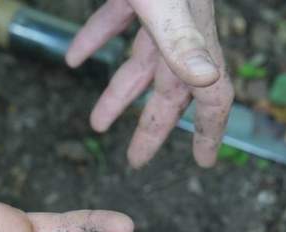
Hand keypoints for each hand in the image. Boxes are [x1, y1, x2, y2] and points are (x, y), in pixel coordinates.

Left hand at [66, 0, 233, 167]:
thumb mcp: (164, 3)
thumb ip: (181, 39)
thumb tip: (206, 78)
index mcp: (192, 39)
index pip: (211, 93)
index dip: (209, 130)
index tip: (203, 161)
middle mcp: (179, 29)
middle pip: (168, 89)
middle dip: (152, 127)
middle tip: (136, 160)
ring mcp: (157, 9)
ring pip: (138, 61)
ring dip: (118, 94)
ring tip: (97, 124)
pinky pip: (114, 22)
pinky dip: (96, 40)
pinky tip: (74, 59)